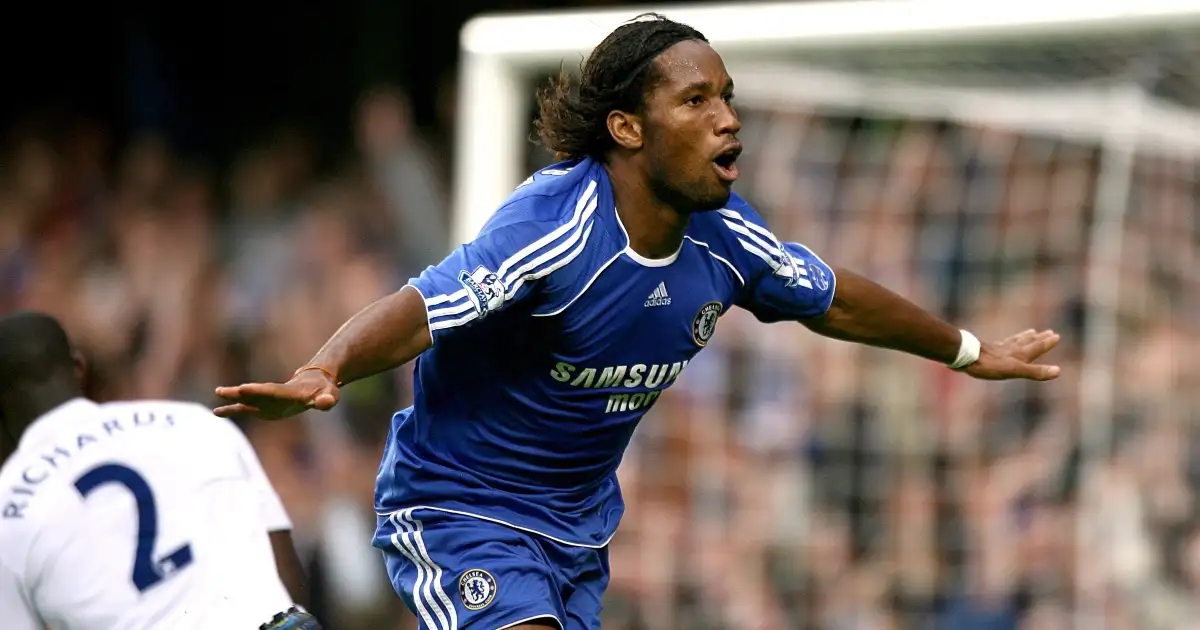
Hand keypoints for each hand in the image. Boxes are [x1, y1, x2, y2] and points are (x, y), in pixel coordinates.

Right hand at [213, 368, 339, 419]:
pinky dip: (232, 410)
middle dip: (243, 393)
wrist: (315, 384)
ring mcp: (267, 401)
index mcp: (290, 392)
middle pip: (257, 393)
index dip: (259, 391)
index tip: (244, 388)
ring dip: (233, 397)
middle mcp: (274, 394)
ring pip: (247, 399)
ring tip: (217, 392)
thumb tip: (326, 402)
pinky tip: (216, 412)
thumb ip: (327, 399)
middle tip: (222, 390)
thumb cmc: (324, 391)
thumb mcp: (330, 395)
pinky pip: (245, 409)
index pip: (273, 392)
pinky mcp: (263, 408)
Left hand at [963, 329, 1060, 380]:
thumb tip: (1058, 371)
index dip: (1047, 343)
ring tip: (1031, 332)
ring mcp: (998, 349)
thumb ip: (1035, 371)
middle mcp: (1011, 349)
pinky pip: (1001, 344)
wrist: (966, 356)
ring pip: (1016, 341)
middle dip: (1039, 339)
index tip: (1056, 336)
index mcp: (1019, 355)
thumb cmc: (990, 365)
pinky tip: (1003, 343)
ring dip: (1025, 337)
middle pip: (1028, 342)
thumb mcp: (1015, 370)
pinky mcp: (986, 350)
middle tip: (1048, 331)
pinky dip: (1007, 342)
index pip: (1037, 347)